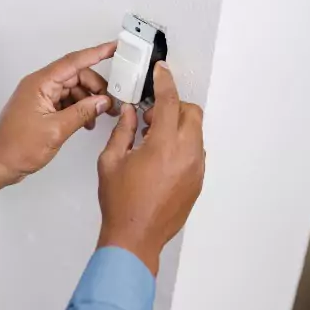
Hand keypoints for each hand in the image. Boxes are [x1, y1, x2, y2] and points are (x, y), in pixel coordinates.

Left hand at [0, 42, 118, 202]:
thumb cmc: (16, 147)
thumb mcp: (56, 130)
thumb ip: (82, 112)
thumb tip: (102, 102)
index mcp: (40, 83)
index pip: (73, 61)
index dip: (96, 53)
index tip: (113, 48)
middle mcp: (39, 86)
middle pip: (76, 75)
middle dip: (96, 87)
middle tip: (111, 102)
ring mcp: (40, 97)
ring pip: (72, 89)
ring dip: (88, 100)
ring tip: (99, 116)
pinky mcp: (41, 109)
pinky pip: (65, 101)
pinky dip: (78, 109)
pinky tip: (86, 121)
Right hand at [96, 62, 204, 274]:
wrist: (135, 238)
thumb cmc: (120, 202)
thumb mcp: (111, 160)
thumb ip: (123, 130)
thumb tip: (130, 112)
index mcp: (163, 145)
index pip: (169, 102)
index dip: (165, 82)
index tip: (162, 71)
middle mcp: (186, 154)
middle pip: (190, 113)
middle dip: (172, 107)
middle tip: (148, 118)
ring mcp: (196, 169)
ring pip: (195, 132)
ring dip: (176, 126)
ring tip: (150, 141)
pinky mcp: (197, 181)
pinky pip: (195, 151)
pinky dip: (181, 144)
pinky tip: (158, 158)